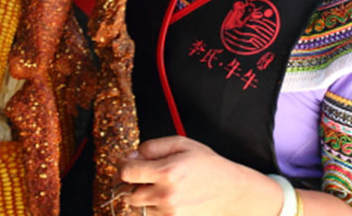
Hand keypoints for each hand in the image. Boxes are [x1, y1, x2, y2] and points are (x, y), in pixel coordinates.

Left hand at [116, 136, 281, 215]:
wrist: (229, 191)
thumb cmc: (208, 164)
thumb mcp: (182, 144)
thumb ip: (154, 146)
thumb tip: (132, 155)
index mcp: (167, 171)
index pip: (127, 173)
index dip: (122, 165)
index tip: (126, 161)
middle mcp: (165, 195)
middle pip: (128, 193)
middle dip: (130, 182)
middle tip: (140, 173)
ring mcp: (168, 212)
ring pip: (137, 207)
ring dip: (141, 195)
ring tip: (157, 184)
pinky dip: (151, 206)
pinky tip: (163, 195)